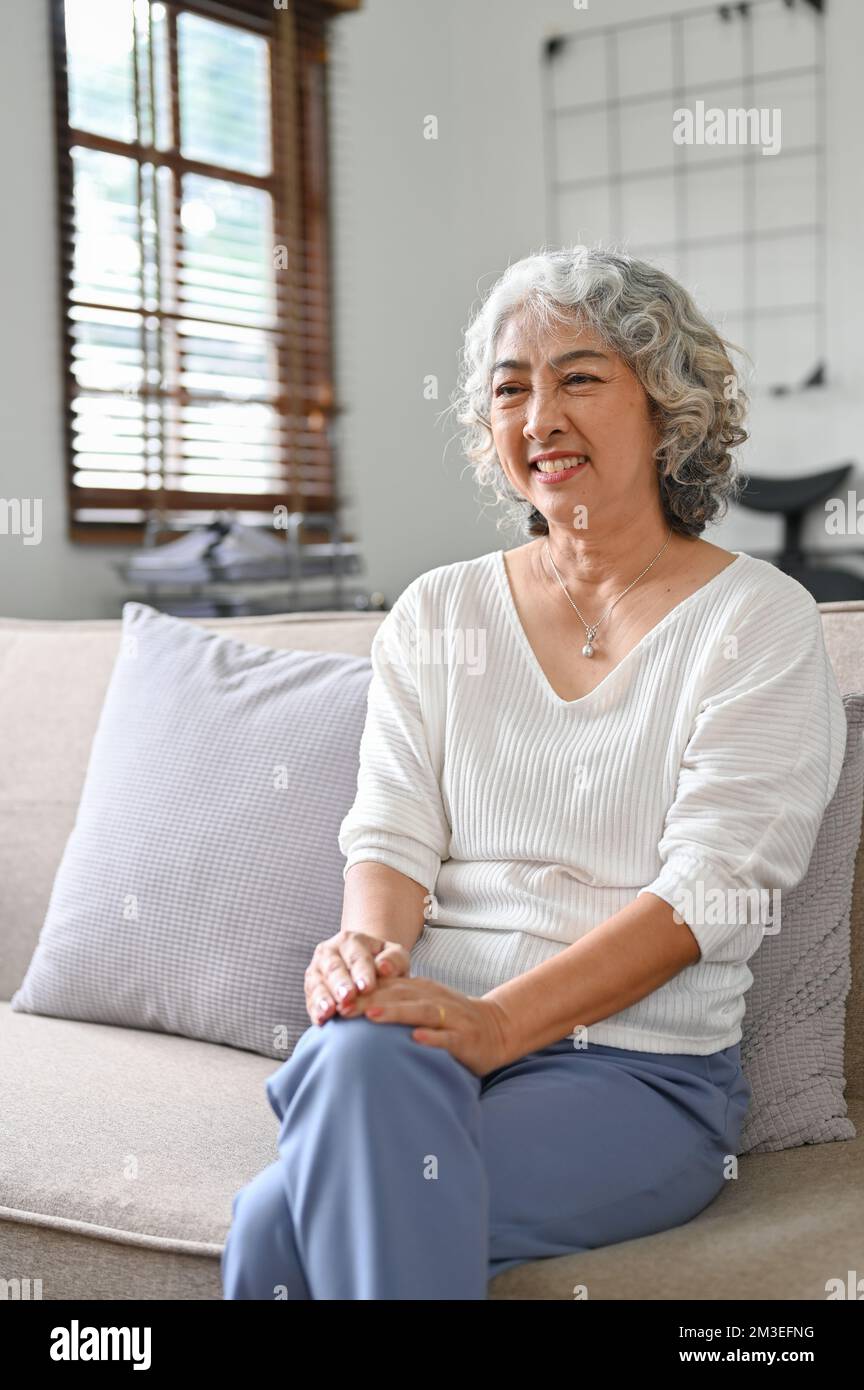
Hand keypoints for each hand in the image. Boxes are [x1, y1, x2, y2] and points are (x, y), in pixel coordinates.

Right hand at [304, 930, 409, 1026]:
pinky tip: (321, 1020)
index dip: (362, 972)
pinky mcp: (310, 989)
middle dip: (340, 984)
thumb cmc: (385, 965)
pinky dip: (315, 1010)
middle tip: (347, 997)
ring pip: (318, 984)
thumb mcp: (396, 958)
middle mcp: (330, 952)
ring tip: (329, 1011)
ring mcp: (317, 970)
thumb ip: (394, 960)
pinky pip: (311, 1000)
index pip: (357, 957)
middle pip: (334, 968)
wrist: (365, 971)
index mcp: (352, 941)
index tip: (367, 988)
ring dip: (323, 998)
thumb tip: (384, 967)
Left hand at [358, 976, 511, 1077]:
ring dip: (396, 1012)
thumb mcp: (424, 1004)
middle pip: (399, 995)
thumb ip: (396, 1002)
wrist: (497, 1029)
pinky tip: (415, 1039)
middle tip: (343, 1006)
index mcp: (422, 989)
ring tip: (371, 1015)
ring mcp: (452, 1018)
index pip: (388, 986)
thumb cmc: (451, 1019)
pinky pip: (448, 1037)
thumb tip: (353, 1007)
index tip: (336, 996)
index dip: (362, 990)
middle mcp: (435, 999)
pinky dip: (432, 1037)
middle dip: (370, 999)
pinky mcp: (466, 1039)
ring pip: (421, 1011)